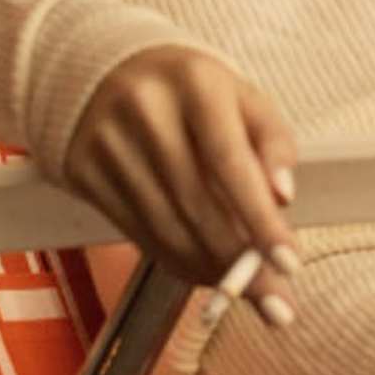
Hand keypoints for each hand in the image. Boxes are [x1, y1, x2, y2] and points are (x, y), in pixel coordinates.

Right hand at [66, 49, 300, 324]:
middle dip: (242, 262)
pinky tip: (208, 273)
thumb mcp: (241, 96)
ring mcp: (109, 143)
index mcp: (195, 82)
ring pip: (168, 227)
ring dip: (214, 271)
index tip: (290, 261)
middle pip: (198, 204)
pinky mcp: (84, 172)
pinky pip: (140, 234)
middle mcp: (146, 111)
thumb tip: (284, 198)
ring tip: (250, 294)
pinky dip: (181, 262)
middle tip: (279, 302)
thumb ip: (272, 143)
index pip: (230, 161)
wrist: (100, 71)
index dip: (260, 218)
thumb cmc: (190, 91)